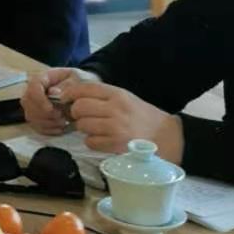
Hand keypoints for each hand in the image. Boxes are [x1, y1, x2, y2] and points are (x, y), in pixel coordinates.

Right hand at [21, 68, 98, 134]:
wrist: (79, 90)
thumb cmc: (77, 82)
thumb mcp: (76, 80)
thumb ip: (66, 85)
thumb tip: (54, 93)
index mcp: (43, 78)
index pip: (33, 86)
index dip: (39, 99)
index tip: (50, 108)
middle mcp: (33, 91)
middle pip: (28, 103)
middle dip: (45, 114)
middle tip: (61, 116)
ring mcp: (33, 105)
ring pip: (31, 117)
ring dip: (48, 123)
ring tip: (63, 121)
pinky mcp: (36, 118)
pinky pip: (36, 126)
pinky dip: (49, 130)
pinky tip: (60, 127)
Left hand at [59, 81, 183, 160]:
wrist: (168, 138)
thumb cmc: (144, 117)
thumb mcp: (126, 99)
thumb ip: (103, 97)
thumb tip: (74, 97)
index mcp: (118, 94)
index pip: (85, 88)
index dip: (70, 93)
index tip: (65, 99)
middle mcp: (115, 108)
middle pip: (79, 107)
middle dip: (76, 113)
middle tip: (82, 117)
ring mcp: (115, 127)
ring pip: (82, 125)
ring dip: (84, 129)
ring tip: (95, 129)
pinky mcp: (115, 145)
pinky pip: (90, 142)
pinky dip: (92, 142)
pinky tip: (102, 140)